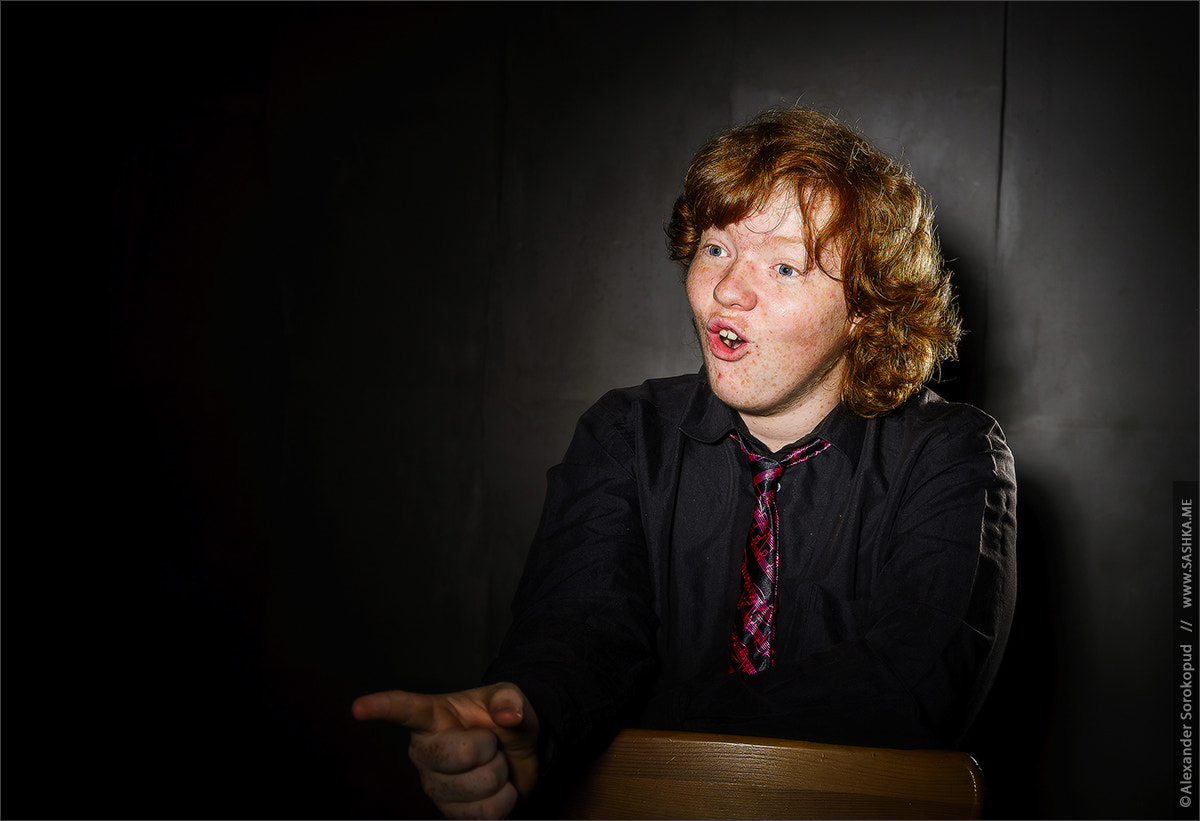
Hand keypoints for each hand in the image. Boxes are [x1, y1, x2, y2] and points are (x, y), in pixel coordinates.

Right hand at [352, 682, 538, 818]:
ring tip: (492, 763)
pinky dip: (503, 800)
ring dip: (499, 775)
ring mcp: (433, 784)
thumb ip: (509, 699)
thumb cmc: (502, 724)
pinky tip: (495, 788)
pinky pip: (484, 813)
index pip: (405, 710)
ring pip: (476, 786)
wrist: (517, 757)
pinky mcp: (447, 813)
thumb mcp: (509, 700)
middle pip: (456, 754)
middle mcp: (425, 751)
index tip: (359, 707)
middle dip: (489, 749)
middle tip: (491, 742)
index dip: (382, 707)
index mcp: (433, 716)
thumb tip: (509, 715)